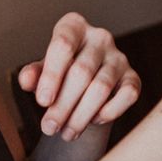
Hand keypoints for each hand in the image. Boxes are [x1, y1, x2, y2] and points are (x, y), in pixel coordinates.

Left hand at [17, 13, 140, 141]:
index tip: (42, 102)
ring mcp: (119, 57)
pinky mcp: (134, 77)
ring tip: (66, 134)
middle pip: (81, 72)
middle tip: (50, 128)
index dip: (52, 75)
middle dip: (63, 104)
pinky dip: (109, 112)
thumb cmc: (59, 74)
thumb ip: (32, 74)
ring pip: (101, 88)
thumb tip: (27, 80)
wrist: (84, 84)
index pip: (63, 46)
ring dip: (81, 115)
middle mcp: (100, 37)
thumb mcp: (41, 71)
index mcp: (74, 26)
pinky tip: (92, 121)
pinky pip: (127, 95)